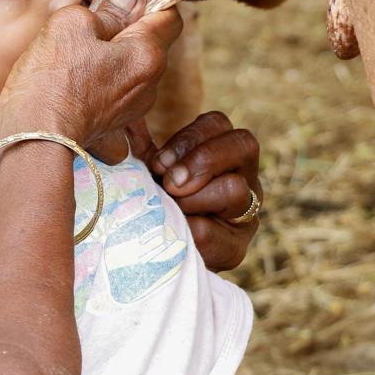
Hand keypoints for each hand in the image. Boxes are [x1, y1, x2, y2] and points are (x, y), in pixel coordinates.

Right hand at [0, 0, 182, 161]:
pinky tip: (69, 63)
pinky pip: (107, 87)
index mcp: (147, 56)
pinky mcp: (107, 124)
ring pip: (124, 61)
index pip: (167, 13)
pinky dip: (93, 71)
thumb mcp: (74, 24)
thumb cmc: (51, 80)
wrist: (29, 140)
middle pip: (143, 36)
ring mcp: (128, 108)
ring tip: (69, 28)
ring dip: (104, 41)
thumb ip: (109, 6)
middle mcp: (147, 84)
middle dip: (117, 12)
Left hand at [138, 112, 262, 270]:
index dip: (188, 138)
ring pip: (235, 189)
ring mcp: (246, 212)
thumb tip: (127, 117)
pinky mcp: (236, 248)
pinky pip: (213, 233)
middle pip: (244, 144)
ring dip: (193, 198)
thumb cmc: (158, 202)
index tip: (159, 162)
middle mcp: (245, 177)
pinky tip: (171, 233)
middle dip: (201, 161)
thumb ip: (142, 144)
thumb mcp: (151, 170)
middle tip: (170, 183)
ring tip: (171, 209)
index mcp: (224, 152)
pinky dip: (185, 230)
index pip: (218, 123)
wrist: (160, 256)